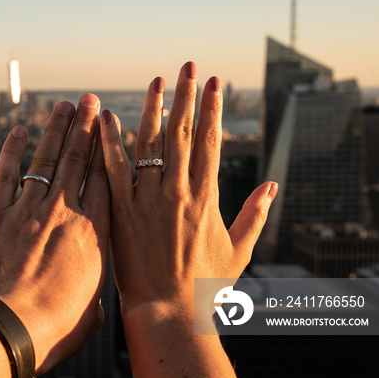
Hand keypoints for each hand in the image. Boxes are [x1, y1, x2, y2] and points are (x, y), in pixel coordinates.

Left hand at [0, 94, 108, 374]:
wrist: (5, 328)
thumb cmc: (53, 327)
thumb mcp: (91, 311)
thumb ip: (95, 290)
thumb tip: (93, 293)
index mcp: (93, 233)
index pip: (106, 179)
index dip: (110, 149)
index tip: (113, 127)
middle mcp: (63, 213)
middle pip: (77, 160)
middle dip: (85, 127)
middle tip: (90, 101)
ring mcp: (28, 210)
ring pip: (45, 160)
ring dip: (55, 130)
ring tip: (64, 106)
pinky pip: (5, 175)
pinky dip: (11, 151)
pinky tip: (18, 131)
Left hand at [99, 62, 276, 320]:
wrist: (168, 311)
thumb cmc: (205, 285)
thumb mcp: (240, 250)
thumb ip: (255, 214)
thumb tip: (273, 185)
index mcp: (207, 198)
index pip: (209, 142)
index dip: (211, 110)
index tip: (214, 83)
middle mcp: (177, 192)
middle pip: (181, 133)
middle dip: (186, 96)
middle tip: (187, 66)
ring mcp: (147, 200)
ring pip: (148, 144)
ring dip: (152, 109)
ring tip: (155, 81)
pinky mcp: (120, 212)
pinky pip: (112, 170)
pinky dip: (109, 142)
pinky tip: (105, 117)